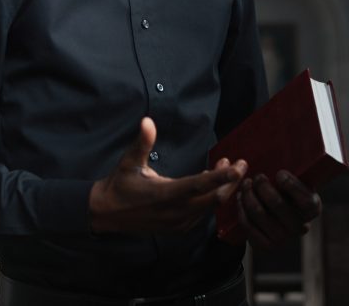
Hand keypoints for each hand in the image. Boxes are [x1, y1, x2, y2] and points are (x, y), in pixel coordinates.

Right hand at [88, 117, 247, 234]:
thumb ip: (142, 142)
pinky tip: (212, 184)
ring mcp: (178, 223)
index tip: (236, 168)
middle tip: (241, 163)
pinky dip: (212, 199)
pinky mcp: (179, 228)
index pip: (199, 186)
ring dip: (222, 189)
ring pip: (210, 208)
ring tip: (227, 168)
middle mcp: (175, 212)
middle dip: (231, 182)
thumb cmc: (119, 184)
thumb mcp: (129, 161)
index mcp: (164, 194)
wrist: (107, 214)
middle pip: (214, 199)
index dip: (220, 177)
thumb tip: (147, 121)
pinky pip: (203, 214)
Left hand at [236, 170, 321, 248]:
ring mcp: (284, 238)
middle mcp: (300, 226)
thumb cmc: (284, 188)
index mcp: (312, 208)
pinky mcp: (266, 245)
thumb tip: (282, 147)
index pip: (306, 201)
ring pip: (260, 213)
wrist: (272, 215)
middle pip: (278, 205)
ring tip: (245, 184)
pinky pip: (248, 225)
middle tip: (256, 176)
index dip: (292, 187)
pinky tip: (240, 197)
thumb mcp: (292, 178)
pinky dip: (241, 208)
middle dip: (263, 187)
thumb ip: (288, 170)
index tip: (279, 174)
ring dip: (248, 195)